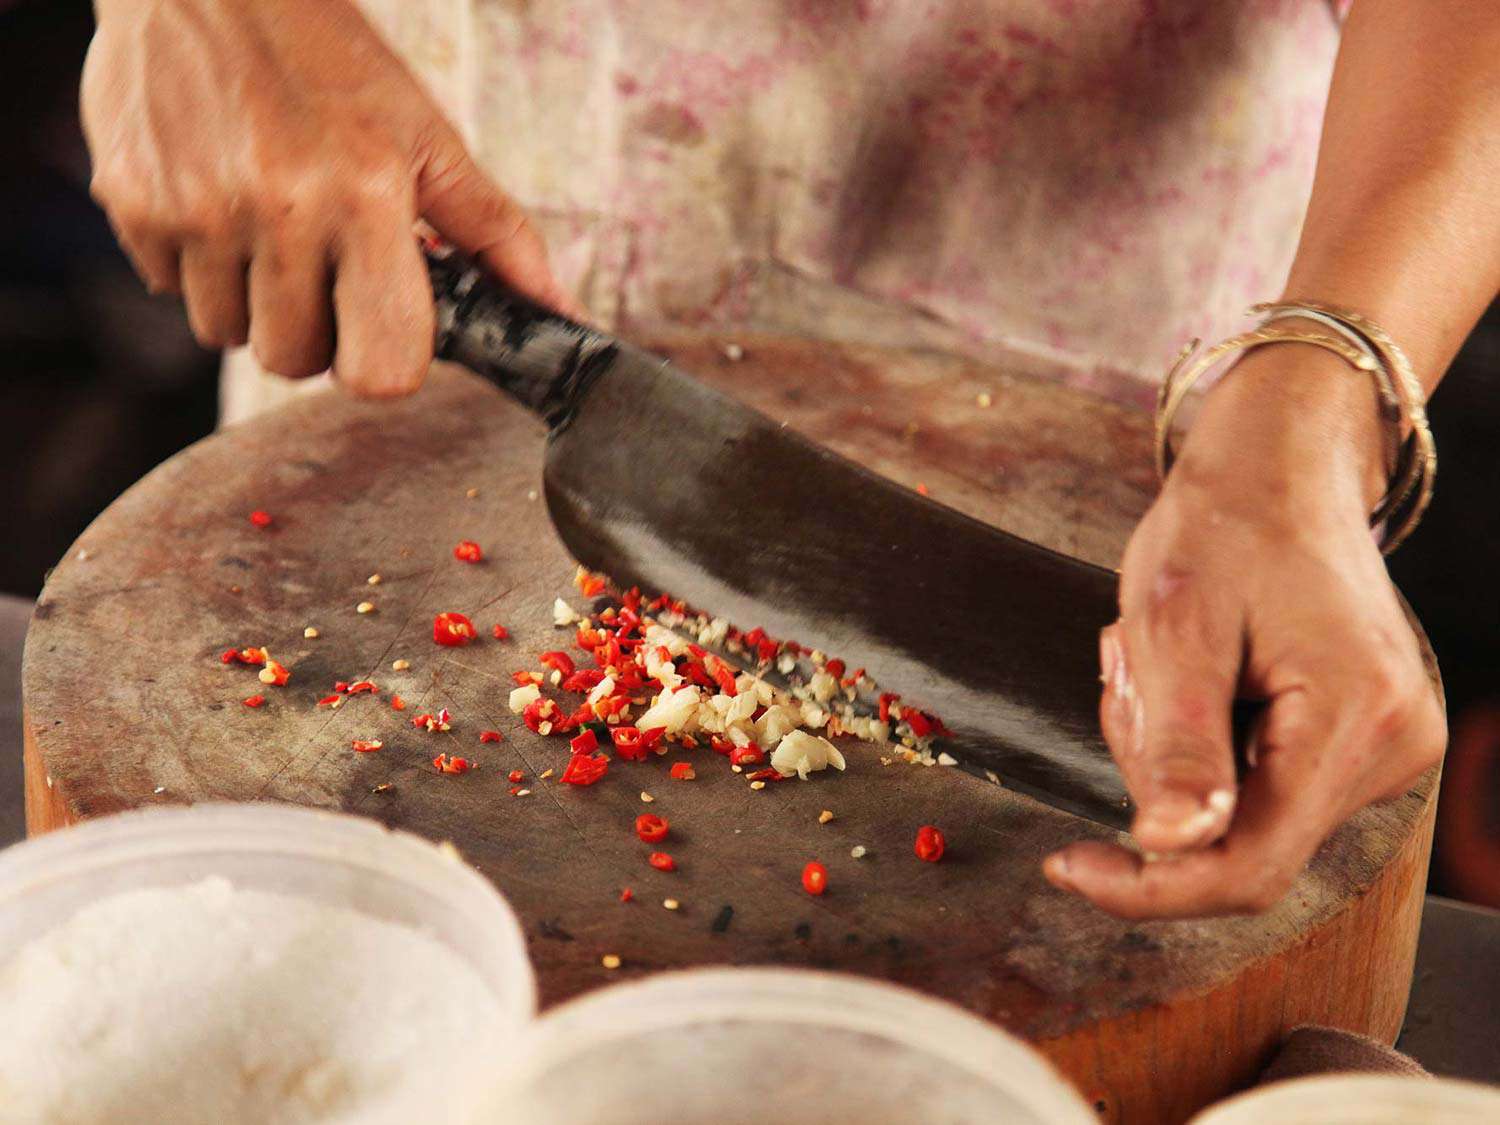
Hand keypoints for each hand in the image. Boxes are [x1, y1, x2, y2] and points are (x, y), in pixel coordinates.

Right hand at [82, 0, 574, 395]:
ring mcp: (197, 211)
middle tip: (322, 262)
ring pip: (227, 333)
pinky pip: (168, 290)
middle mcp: (279, 211)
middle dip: (314, 330)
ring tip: (268, 224)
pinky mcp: (133, 204)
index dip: (384, 360)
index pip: (382, 371)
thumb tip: (560, 311)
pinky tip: (216, 198)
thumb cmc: (330, 60)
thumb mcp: (428, 139)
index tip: (381, 322)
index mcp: (367, 200)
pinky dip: (196, 262)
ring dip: (251, 299)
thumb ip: (496, 235)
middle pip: (296, 363)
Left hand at [1043, 343, 1445, 917]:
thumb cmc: (1226, 524)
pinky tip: (1192, 671)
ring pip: (1238, 812)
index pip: (1246, 865)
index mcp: (1353, 718)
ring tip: (1160, 657)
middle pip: (1236, 838)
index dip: (1148, 887)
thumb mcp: (1174, 624)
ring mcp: (1382, 745)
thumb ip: (1174, 744)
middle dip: (1154, 774)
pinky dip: (1199, 740)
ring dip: (1169, 749)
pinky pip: (1256, 781)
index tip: (1068, 865)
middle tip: (1127, 673)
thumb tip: (1168, 848)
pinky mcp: (1357, 738)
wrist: (1281, 466)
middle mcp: (1390, 746)